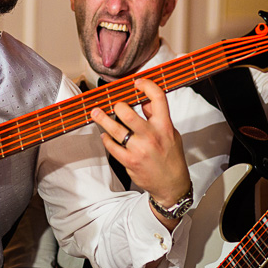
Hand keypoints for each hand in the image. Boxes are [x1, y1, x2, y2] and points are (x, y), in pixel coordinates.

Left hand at [90, 79, 189, 220]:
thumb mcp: (171, 133)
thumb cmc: (171, 157)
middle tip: (114, 105)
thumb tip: (144, 100)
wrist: (171, 185)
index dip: (146, 85)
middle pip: (128, 113)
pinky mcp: (130, 161)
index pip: (158, 98)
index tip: (137, 83)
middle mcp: (152, 136)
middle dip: (117, 106)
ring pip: (115, 129)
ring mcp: (140, 149)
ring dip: (102, 119)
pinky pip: (112, 146)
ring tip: (96, 113)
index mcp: (165, 126)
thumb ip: (157, 117)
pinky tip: (106, 137)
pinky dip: (107, 140)